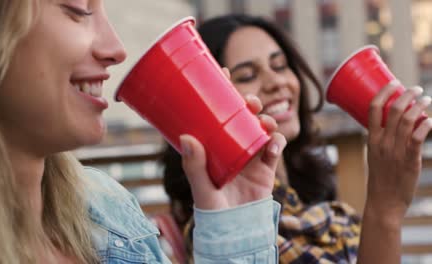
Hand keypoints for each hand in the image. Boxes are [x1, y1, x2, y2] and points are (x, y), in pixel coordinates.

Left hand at [179, 68, 285, 209]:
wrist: (234, 230)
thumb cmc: (212, 209)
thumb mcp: (200, 186)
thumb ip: (193, 165)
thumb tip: (187, 137)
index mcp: (215, 144)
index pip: (217, 112)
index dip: (222, 91)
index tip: (223, 71)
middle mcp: (233, 145)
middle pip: (243, 116)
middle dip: (249, 103)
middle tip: (250, 102)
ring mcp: (251, 154)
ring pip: (262, 127)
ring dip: (266, 120)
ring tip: (265, 122)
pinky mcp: (267, 166)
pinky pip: (275, 148)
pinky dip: (277, 143)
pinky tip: (273, 145)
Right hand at [366, 82, 431, 219]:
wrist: (383, 202)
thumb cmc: (380, 178)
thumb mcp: (375, 156)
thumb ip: (385, 140)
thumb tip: (401, 125)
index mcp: (371, 139)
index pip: (373, 108)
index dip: (384, 91)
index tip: (394, 83)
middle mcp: (382, 142)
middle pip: (394, 110)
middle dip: (407, 95)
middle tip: (416, 89)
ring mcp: (396, 151)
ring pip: (409, 120)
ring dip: (420, 106)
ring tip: (427, 100)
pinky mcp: (410, 160)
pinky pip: (419, 137)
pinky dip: (426, 125)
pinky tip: (430, 120)